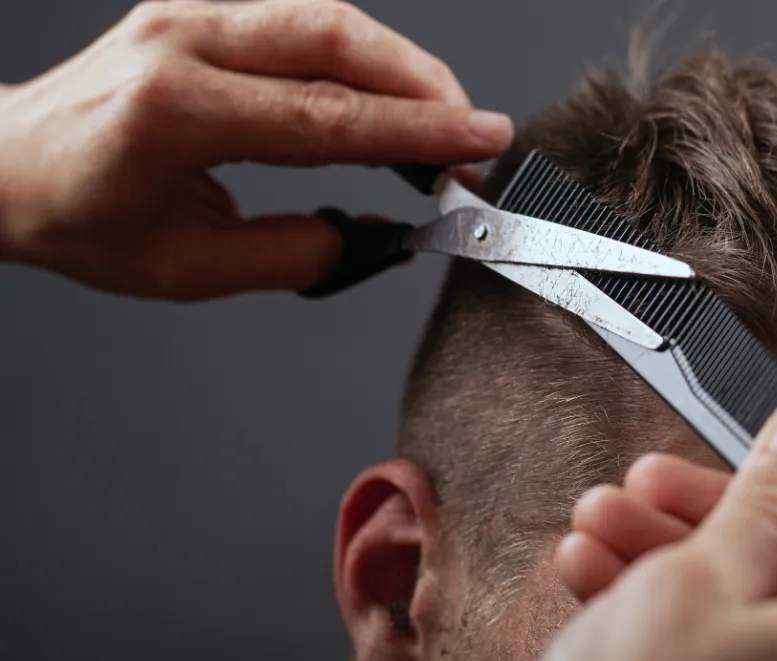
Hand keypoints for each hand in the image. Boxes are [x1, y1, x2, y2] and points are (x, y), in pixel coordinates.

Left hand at [0, 0, 512, 299]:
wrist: (7, 167)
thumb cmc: (77, 216)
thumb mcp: (186, 268)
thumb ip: (289, 253)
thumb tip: (371, 234)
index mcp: (175, 111)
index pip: (327, 116)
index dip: (417, 133)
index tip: (479, 145)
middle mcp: (184, 43)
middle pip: (339, 39)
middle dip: (426, 87)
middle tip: (475, 137)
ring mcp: (193, 16)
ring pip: (330, 20)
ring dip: (402, 69)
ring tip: (444, 123)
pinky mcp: (206, 15)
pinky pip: (304, 23)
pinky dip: (363, 61)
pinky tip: (388, 98)